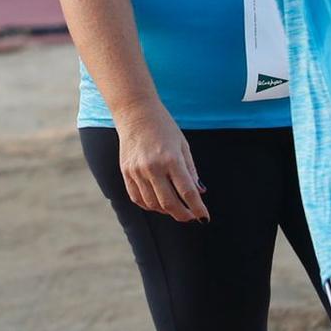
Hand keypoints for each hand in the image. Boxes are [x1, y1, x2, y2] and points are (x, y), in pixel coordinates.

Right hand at [115, 103, 209, 222]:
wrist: (135, 113)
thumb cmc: (164, 127)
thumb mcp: (183, 146)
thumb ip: (191, 171)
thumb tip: (199, 194)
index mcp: (171, 159)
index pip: (187, 192)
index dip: (198, 208)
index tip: (205, 218)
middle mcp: (153, 167)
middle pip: (169, 203)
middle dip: (183, 215)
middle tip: (191, 217)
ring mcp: (137, 171)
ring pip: (153, 204)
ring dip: (166, 211)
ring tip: (175, 207)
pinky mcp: (126, 172)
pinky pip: (138, 198)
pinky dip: (150, 205)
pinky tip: (158, 203)